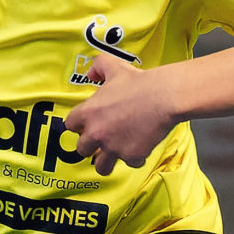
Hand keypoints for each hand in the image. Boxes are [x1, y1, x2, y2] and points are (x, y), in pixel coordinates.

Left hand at [65, 59, 186, 174]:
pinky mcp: (131, 156)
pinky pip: (130, 163)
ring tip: (114, 155)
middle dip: (91, 145)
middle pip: (81, 149)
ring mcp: (113, 147)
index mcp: (88, 113)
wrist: (163, 97)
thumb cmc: (139, 82)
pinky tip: (140, 148)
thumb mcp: (113, 67)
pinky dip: (135, 158)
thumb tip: (91, 74)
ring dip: (106, 161)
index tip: (87, 125)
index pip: (70, 126)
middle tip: (102, 140)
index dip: (79, 126)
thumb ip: (98, 67)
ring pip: (101, 166)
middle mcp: (96, 133)